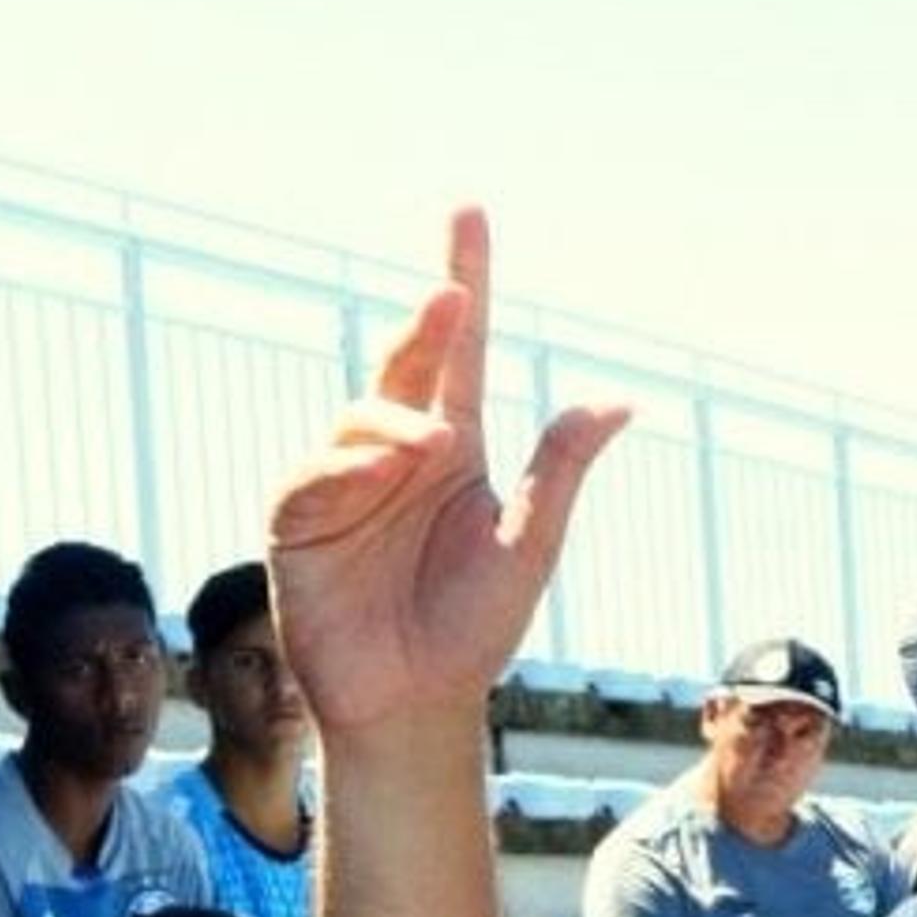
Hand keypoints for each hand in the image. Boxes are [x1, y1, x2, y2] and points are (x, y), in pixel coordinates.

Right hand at [267, 210, 628, 738]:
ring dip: (393, 422)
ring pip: (360, 417)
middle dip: (423, 323)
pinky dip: (344, 468)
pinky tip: (379, 476)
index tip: (468, 212)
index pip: (460, 349)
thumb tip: (619, 401)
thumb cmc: (471, 631)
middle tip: (450, 295)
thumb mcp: (527, 546)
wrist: (413, 704)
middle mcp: (396, 453)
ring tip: (429, 449)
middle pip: (406, 362)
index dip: (462, 277)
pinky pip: (312, 476)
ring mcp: (343, 485)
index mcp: (454, 449)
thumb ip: (558, 470)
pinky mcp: (297, 524)